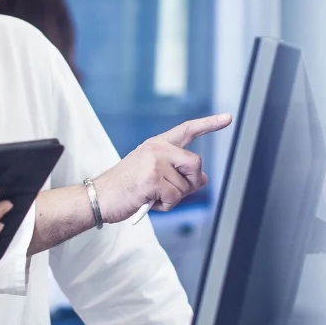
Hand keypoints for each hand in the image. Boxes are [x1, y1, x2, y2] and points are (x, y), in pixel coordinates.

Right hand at [92, 114, 231, 221]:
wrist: (98, 197)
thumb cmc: (125, 188)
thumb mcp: (154, 176)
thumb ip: (179, 174)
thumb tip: (202, 179)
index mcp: (157, 144)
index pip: (187, 130)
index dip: (209, 124)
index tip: (227, 118)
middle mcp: (157, 148)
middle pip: (195, 164)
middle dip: (190, 182)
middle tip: (169, 192)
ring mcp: (155, 162)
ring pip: (185, 186)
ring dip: (172, 198)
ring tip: (150, 196)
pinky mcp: (153, 179)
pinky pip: (175, 198)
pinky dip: (165, 206)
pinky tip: (148, 201)